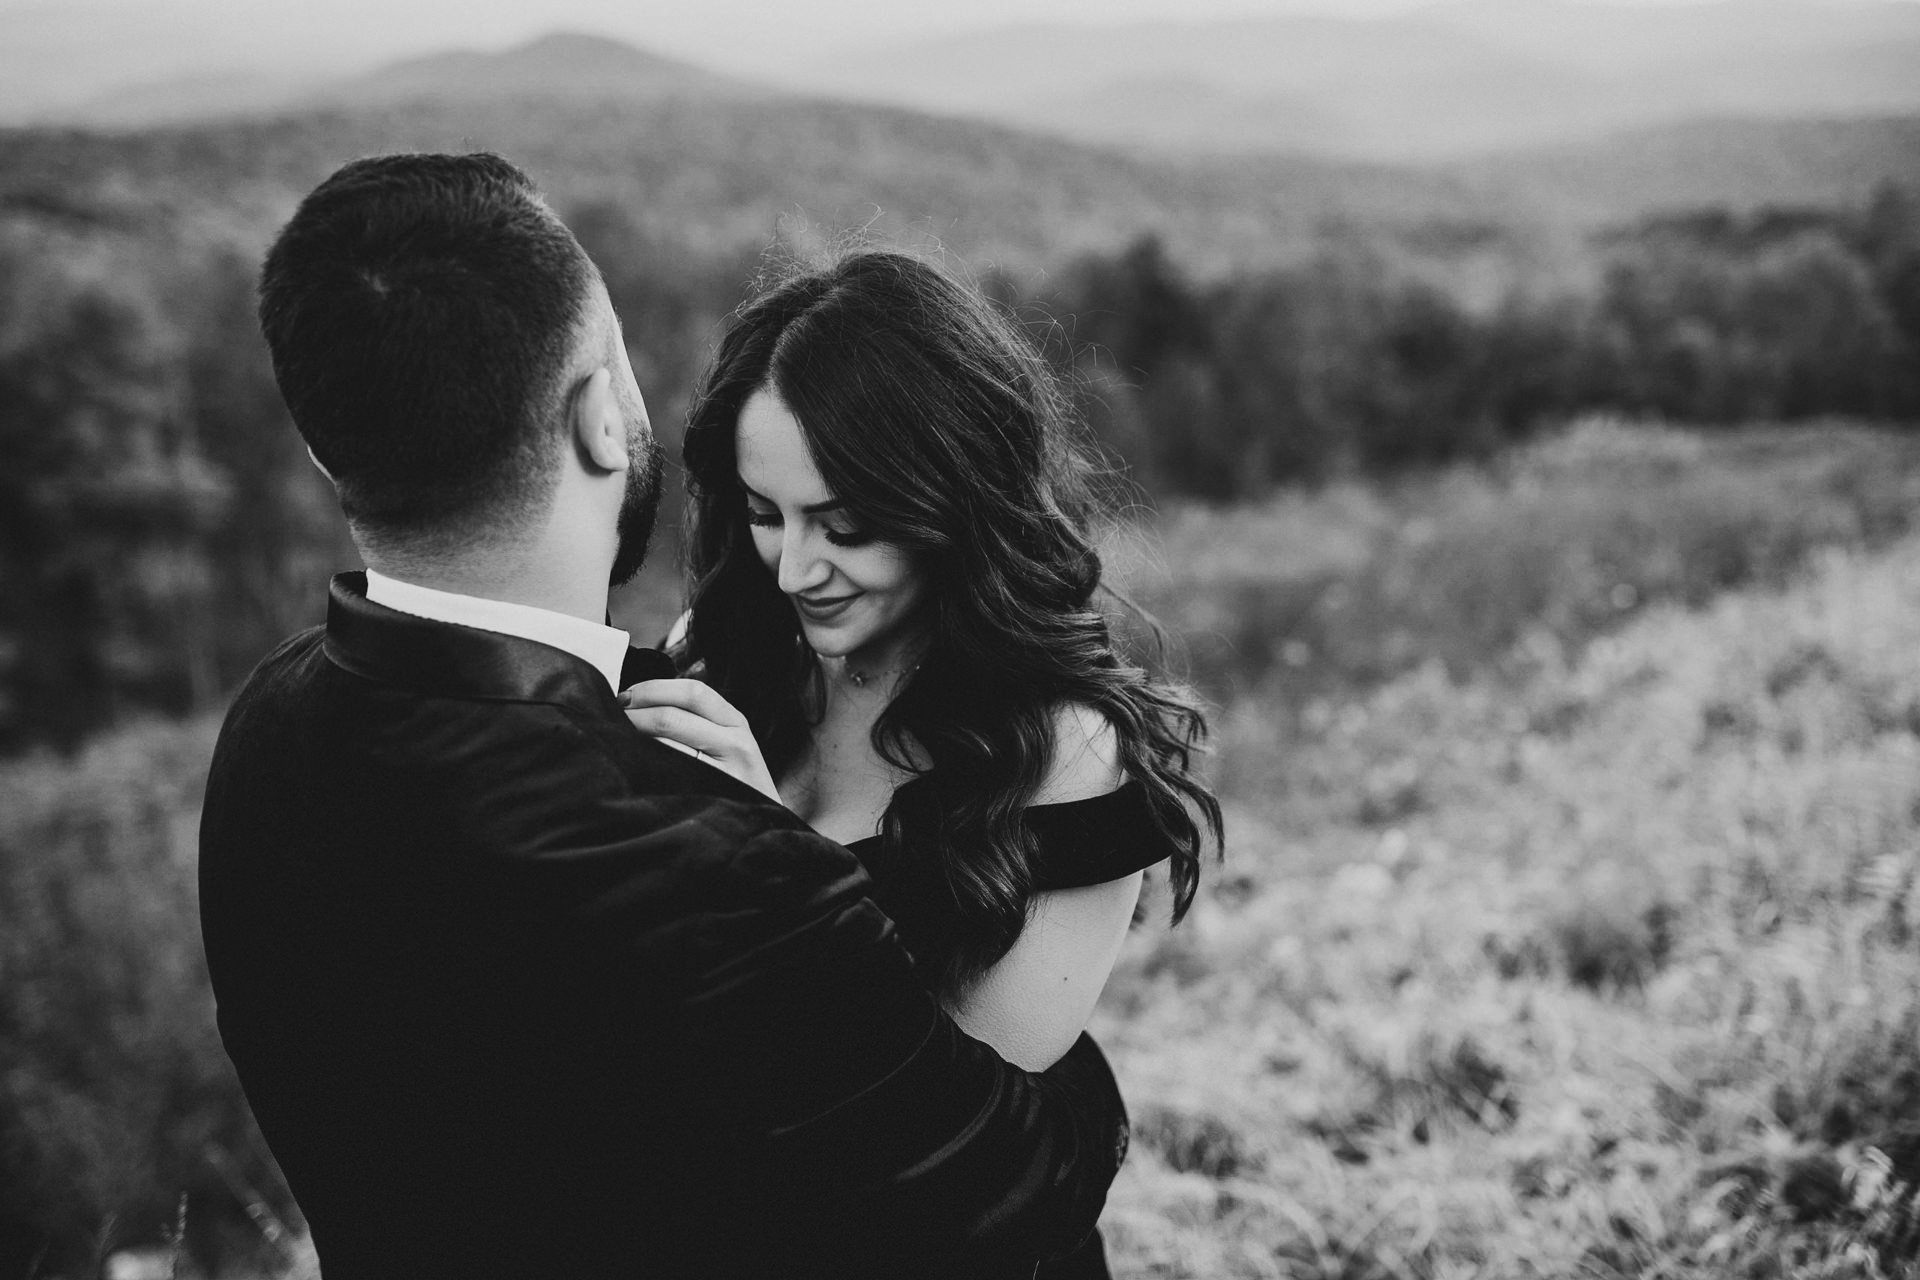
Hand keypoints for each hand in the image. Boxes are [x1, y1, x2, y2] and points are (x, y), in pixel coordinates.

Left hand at [620, 679, 780, 803]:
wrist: (764, 825)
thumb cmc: (738, 784)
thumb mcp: (728, 744)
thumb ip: (698, 722)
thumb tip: (642, 702)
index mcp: (736, 722)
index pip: (693, 691)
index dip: (653, 689)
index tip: (626, 696)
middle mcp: (736, 742)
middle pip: (674, 714)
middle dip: (636, 711)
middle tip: (613, 716)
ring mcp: (727, 771)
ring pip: (668, 742)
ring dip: (635, 737)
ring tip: (617, 739)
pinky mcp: (714, 796)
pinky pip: (671, 774)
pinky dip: (647, 765)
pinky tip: (634, 766)